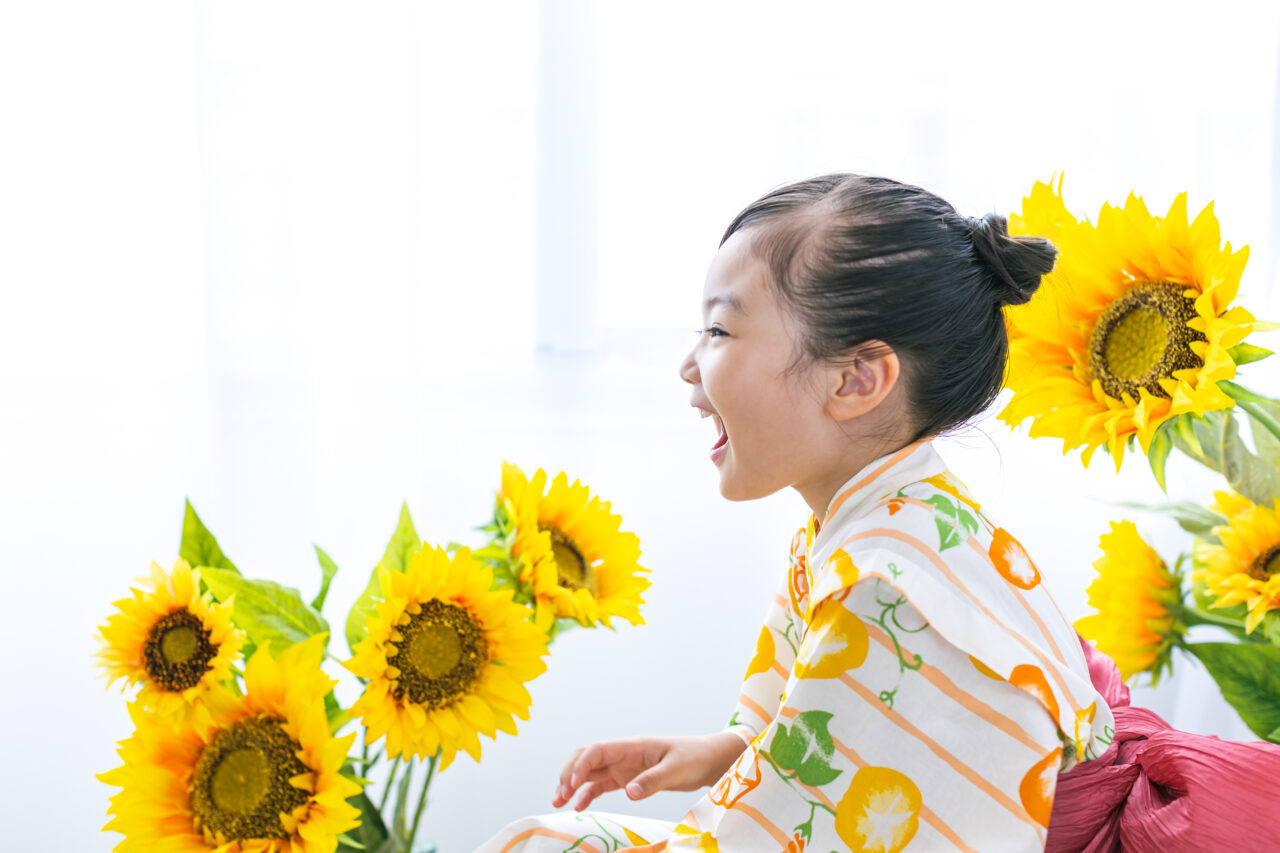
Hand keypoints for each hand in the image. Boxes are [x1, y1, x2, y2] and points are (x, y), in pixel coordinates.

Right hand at [552, 732, 747, 811]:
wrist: (708, 760)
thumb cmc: (694, 758)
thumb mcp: (676, 769)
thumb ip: (652, 780)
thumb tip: (629, 793)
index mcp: (632, 746)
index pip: (596, 750)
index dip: (580, 765)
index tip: (571, 784)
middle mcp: (623, 754)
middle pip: (586, 758)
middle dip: (569, 773)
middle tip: (559, 795)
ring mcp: (624, 766)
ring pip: (590, 772)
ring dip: (573, 784)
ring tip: (559, 801)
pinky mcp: (629, 778)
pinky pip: (602, 785)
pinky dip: (588, 794)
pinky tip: (579, 806)